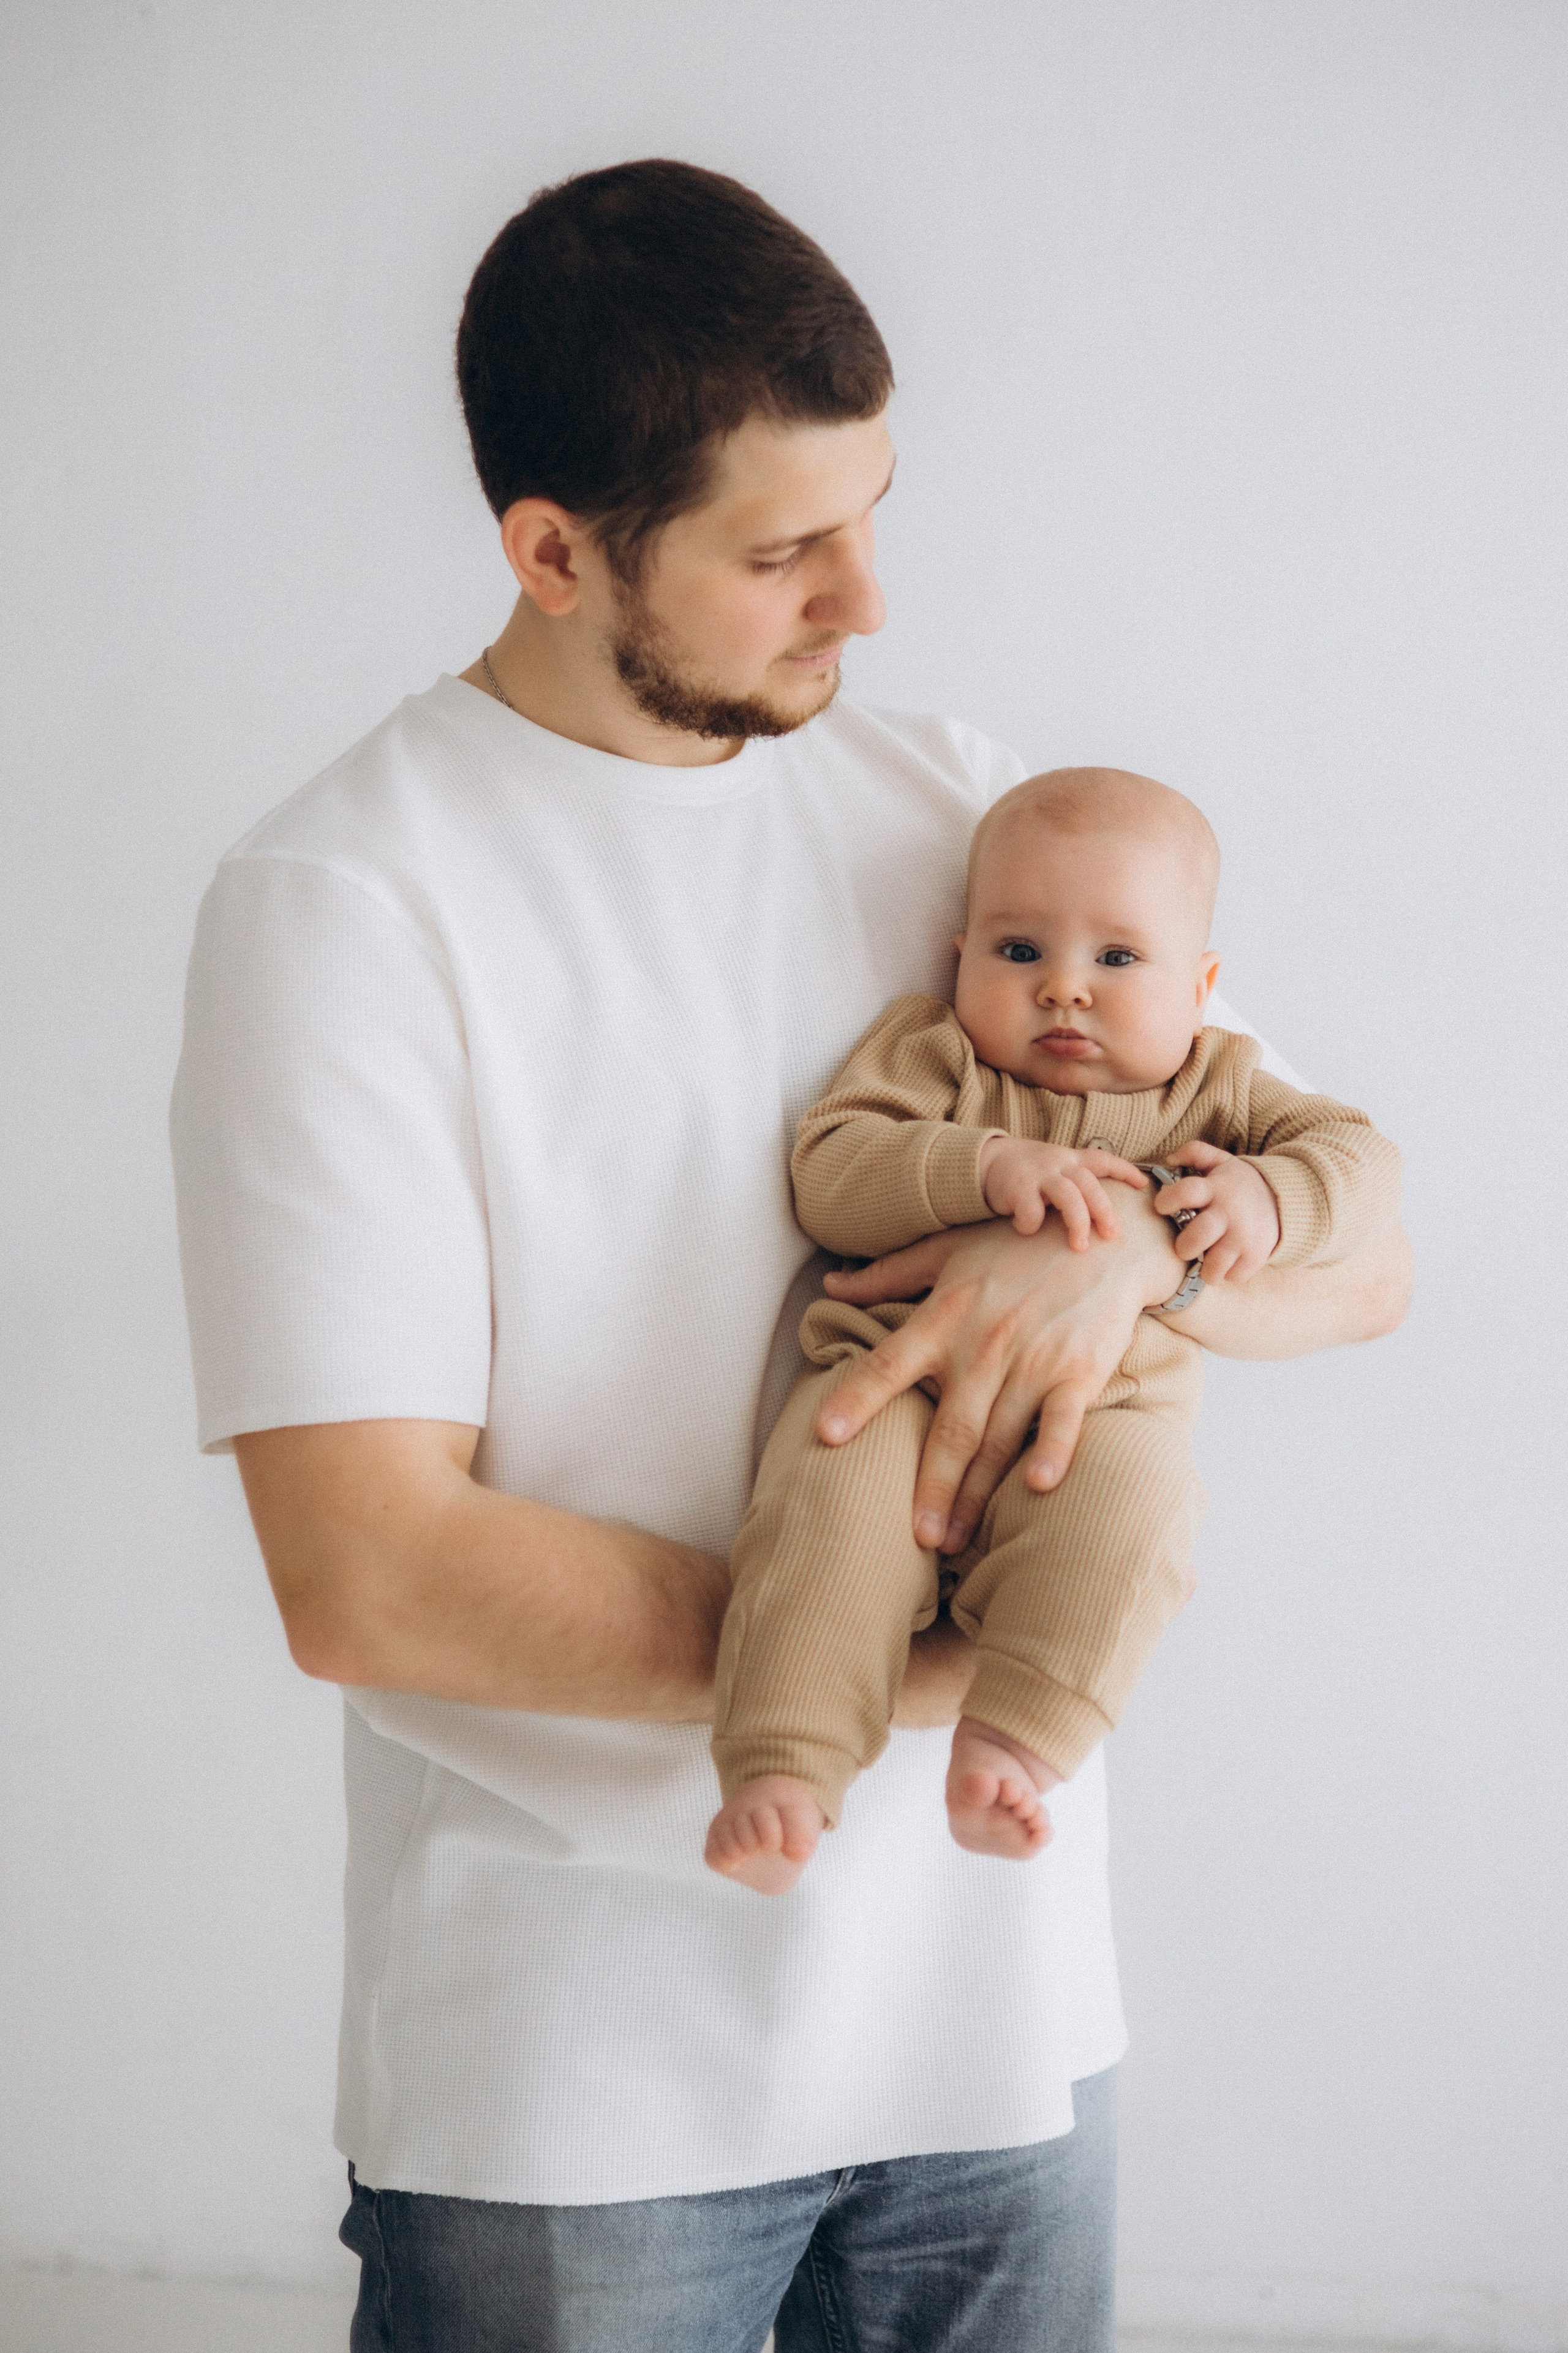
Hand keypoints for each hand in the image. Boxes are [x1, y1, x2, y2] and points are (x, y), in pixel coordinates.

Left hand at [818, 1198, 1182, 1553]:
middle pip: (949, 1427)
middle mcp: (984, 1343)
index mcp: (944, 1317)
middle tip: (915, 1539)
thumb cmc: (1016, 1245)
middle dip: (931, 1486)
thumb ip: (888, 1274)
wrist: (1104, 1237)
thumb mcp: (948, 1250)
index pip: (888, 1364)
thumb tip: (830, 1287)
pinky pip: (1061, 1420)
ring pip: (997, 1438)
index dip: (856, 1399)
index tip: (825, 1436)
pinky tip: (1035, 1488)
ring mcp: (1033, 1360)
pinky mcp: (1079, 1371)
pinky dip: (1051, 1453)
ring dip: (976, 1494)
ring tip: (953, 1541)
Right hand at [978, 1136, 1146, 1245]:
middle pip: (1089, 1185)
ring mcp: (1039, 1175)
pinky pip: (1032, 1212)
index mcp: (1071, 1159)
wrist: (986, 1161)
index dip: (1125, 1170)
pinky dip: (1030, 1226)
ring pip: (1068, 1197)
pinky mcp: (1017, 1188)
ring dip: (1077, 1223)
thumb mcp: (1056, 1167)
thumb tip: (1106, 1212)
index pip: (1103, 1160)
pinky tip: (1024, 1228)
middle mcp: (1058, 1164)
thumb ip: (1077, 1181)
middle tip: (1112, 1235)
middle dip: (1103, 1211)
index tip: (1143, 1184)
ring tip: (1080, 1246)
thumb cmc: (1029, 1173)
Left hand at [1155, 1140, 1279, 1283]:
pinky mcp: (1256, 1256)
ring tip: (1205, 1260)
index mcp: (1217, 1188)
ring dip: (1204, 1268)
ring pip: (1214, 1265)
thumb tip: (1169, 1159)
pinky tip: (1224, 1264)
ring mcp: (1244, 1237)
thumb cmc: (1239, 1184)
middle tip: (1185, 1246)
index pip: (1186, 1192)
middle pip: (1198, 1236)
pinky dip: (1225, 1275)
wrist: (1283, 1200)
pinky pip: (1233, 1276)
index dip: (1168, 1200)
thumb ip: (1195, 1152)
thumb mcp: (1221, 1161)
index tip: (1162, 1207)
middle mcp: (1230, 1213)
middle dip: (1184, 1246)